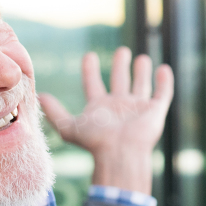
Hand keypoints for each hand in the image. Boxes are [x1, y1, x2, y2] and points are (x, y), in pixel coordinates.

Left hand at [39, 47, 172, 194]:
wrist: (120, 154)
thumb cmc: (95, 142)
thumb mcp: (70, 127)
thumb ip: (55, 112)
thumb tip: (40, 96)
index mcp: (100, 108)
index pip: (93, 84)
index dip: (90, 70)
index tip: (89, 56)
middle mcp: (119, 106)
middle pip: (120, 82)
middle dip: (120, 66)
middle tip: (122, 51)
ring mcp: (138, 109)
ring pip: (141, 85)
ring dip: (142, 72)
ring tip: (142, 58)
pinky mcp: (155, 112)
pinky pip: (162, 94)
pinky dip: (165, 82)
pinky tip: (164, 69)